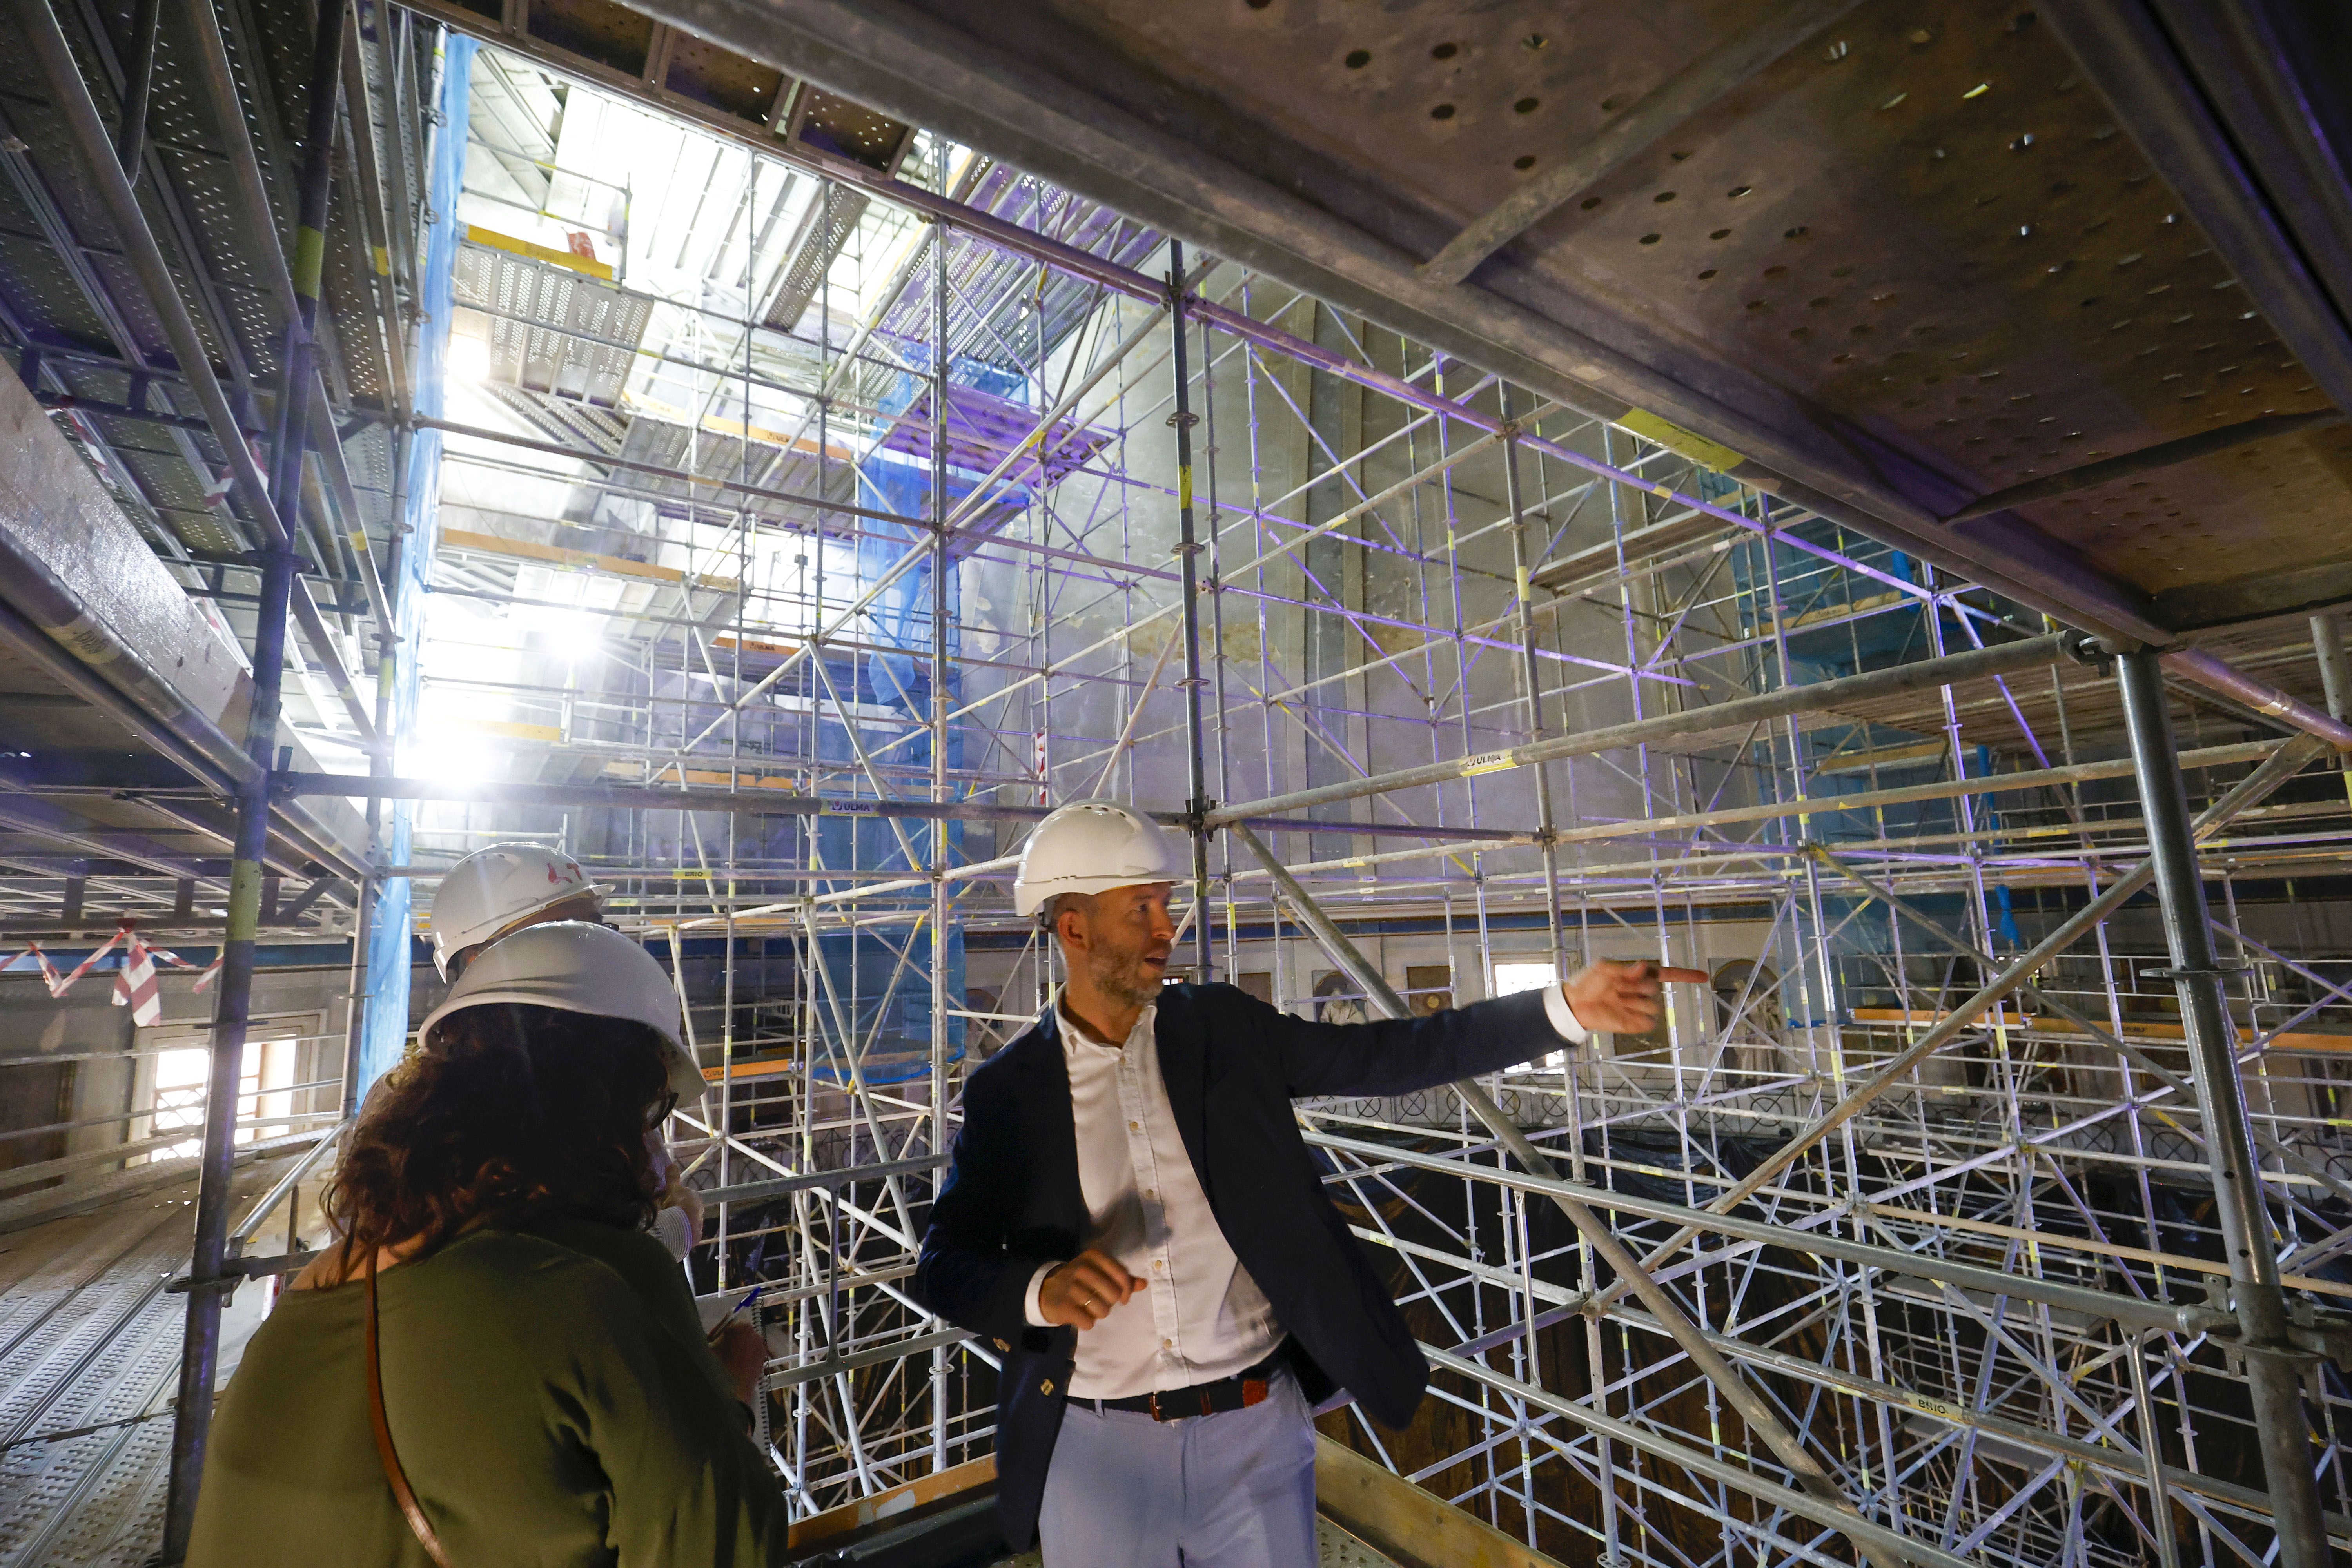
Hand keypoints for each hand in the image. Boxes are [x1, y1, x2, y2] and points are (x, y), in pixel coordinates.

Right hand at [660, 1168, 702, 1240]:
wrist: (681, 1228)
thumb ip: (672, 1178)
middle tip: (666, 1211)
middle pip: (688, 1207)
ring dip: (680, 1221)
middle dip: (679, 1208)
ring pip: (688, 1220)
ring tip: (668, 1223)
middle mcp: (700, 1210)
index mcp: (695, 1197)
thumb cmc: (677, 1205)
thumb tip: (671, 1164)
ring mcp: (698, 1223)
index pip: (686, 1194)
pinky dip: (681, 1231)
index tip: (667, 1199)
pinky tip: (672, 1232)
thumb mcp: (672, 1189)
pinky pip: (687, 1232)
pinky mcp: (695, 1236)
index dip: (676, 1196)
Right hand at [712, 1319, 765, 1406]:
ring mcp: (761, 1348)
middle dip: (730, 1339)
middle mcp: (755, 1335)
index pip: (729, 1321)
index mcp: (742, 1327)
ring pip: (746, 1343)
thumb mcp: (709, 1345)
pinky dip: (744, 1358)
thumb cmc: (715, 1366)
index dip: (719, 1331)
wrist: (729, 1393)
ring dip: (738, 1348)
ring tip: (726, 1361)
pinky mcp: (762, 1361)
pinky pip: (751, 1354)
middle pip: (740, 1332)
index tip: (712, 1340)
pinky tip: (734, 1368)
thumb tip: (723, 1321)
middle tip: (718, 1351)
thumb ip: (716, 1331)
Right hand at [1037, 1247, 1144, 1329]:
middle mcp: (1081, 1268)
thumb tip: (1144, 1284)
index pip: (1121, 1276)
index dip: (1127, 1291)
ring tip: (1088, 1308)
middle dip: (1110, 1303)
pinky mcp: (1063, 1305)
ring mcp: (1071, 1286)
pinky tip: (1079, 1316)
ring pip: (1102, 1310)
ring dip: (1098, 1314)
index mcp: (1093, 1257)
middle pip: (1113, 1295)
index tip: (1123, 1299)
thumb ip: (1121, 1279)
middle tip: (1099, 1302)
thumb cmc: (1079, 1282)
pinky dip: (1086, 1323)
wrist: (1046, 1291)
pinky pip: (1088, 1321)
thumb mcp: (1098, 1273)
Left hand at [1563, 960, 1708, 1033]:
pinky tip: (1620, 1014)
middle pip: (1654, 989)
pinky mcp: (1635, 1024)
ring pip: (1652, 1007)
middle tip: (1616, 989)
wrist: (1575, 1004)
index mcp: (1638, 974)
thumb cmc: (1588, 981)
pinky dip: (1637, 1019)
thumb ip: (1625, 968)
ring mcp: (1640, 1007)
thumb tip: (1644, 965)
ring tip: (1615, 1001)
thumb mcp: (1603, 968)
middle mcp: (1643, 990)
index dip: (1686, 975)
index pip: (1667, 974)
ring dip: (1634, 1003)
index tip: (1704, 976)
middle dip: (1636, 988)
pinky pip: (1648, 1023)